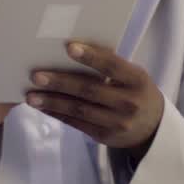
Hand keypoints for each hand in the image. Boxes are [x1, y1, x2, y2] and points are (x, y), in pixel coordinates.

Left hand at [26, 42, 164, 158]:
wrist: (152, 127)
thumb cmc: (135, 91)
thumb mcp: (132, 75)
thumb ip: (111, 65)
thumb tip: (73, 48)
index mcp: (137, 79)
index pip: (112, 66)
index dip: (91, 57)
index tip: (68, 47)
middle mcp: (128, 102)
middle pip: (90, 90)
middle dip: (61, 82)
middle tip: (36, 75)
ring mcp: (117, 122)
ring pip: (79, 110)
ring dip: (52, 102)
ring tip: (31, 95)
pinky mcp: (105, 137)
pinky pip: (77, 124)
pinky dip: (57, 114)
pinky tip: (42, 106)